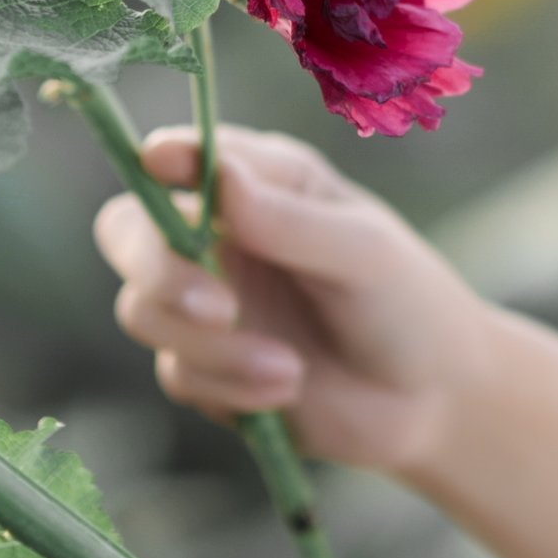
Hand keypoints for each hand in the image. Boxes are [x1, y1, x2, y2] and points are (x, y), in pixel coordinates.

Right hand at [92, 121, 494, 476]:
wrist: (429, 401)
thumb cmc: (405, 301)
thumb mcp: (362, 252)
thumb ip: (289, 220)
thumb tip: (220, 178)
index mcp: (260, 181)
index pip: (183, 156)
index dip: (162, 158)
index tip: (162, 164)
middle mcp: (219, 233)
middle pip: (129, 230)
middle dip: (158, 268)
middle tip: (218, 308)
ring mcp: (206, 300)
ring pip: (144, 310)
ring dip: (211, 347)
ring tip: (288, 370)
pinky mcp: (205, 366)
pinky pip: (178, 373)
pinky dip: (228, 387)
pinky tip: (286, 391)